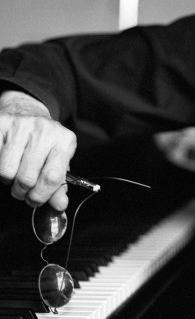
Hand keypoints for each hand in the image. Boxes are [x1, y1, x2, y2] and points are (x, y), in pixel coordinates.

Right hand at [0, 90, 76, 208]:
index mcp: (64, 141)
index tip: (35, 199)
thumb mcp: (57, 162)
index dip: (41, 195)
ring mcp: (21, 125)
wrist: (26, 113)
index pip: (52, 177)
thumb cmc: (43, 143)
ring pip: (6, 171)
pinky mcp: (1, 124)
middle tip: (23, 189)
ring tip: (14, 171)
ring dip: (8, 179)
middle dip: (22, 191)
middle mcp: (45, 130)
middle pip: (27, 178)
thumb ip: (59, 186)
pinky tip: (5, 159)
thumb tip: (60, 205)